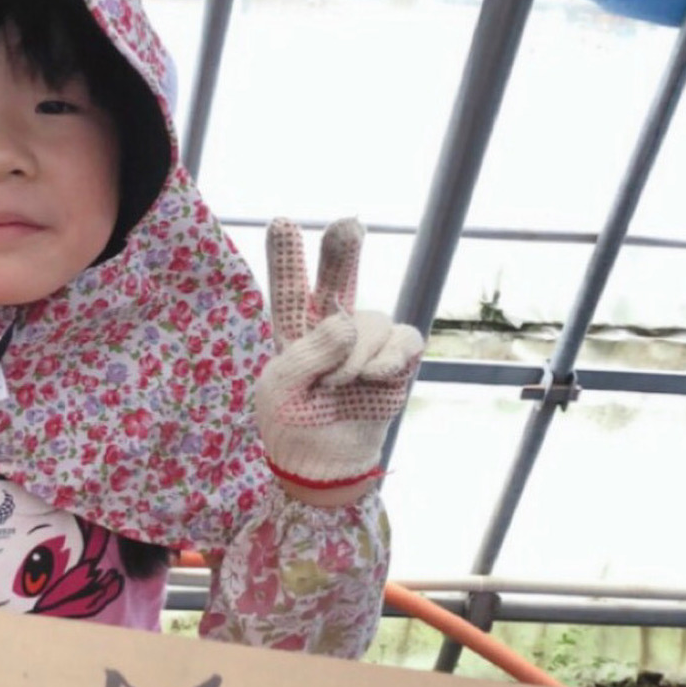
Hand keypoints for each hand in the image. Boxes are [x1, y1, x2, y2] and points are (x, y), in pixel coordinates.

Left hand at [254, 218, 423, 487]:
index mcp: (294, 329)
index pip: (289, 286)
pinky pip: (405, 339)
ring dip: (356, 354)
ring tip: (339, 384)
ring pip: (373, 320)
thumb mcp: (282, 389)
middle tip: (348, 226)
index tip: (281, 223)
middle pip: (339, 278)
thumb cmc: (293, 423)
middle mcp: (332, 326)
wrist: (325, 463)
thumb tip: (347, 322)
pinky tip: (373, 377)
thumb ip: (308, 352)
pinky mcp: (397, 359)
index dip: (287, 256)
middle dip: (343, 251)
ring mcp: (367, 341)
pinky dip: (389, 358)